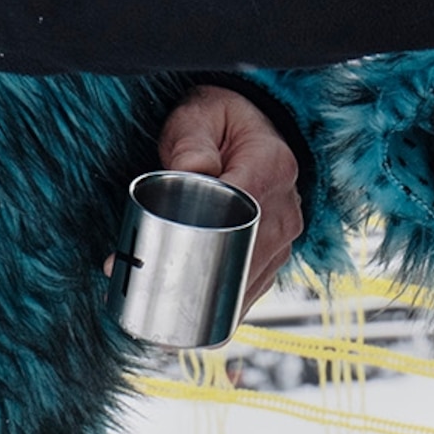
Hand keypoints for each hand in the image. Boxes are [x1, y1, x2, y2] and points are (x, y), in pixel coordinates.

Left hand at [157, 85, 301, 306]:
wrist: (253, 130)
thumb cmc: (219, 122)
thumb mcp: (198, 116)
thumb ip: (192, 139)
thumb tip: (196, 168)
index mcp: (272, 166)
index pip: (241, 213)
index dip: (202, 238)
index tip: (156, 255)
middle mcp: (286, 207)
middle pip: (244, 257)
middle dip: (198, 278)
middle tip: (146, 284)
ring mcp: (285, 234)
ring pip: (249, 279)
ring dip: (211, 297)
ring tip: (162, 306)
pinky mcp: (275, 252)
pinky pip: (254, 286)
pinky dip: (226, 302)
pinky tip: (195, 317)